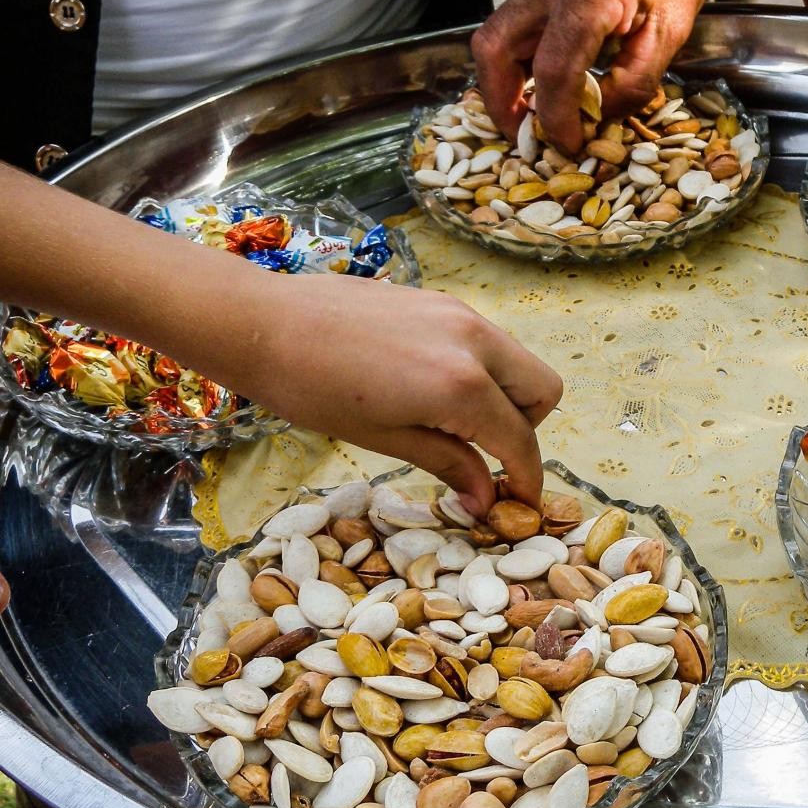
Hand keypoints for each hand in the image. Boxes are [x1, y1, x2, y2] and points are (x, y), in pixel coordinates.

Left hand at [210, 276, 564, 512]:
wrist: (264, 324)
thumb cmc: (313, 389)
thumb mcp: (384, 439)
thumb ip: (449, 463)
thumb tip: (487, 499)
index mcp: (461, 386)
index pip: (520, 440)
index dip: (526, 479)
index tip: (520, 506)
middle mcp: (474, 343)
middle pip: (543, 391)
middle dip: (527, 429)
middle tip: (486, 456)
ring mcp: (461, 314)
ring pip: (518, 361)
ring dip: (505, 398)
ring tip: (453, 423)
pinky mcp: (442, 301)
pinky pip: (486, 342)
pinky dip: (480, 371)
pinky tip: (429, 386)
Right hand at [472, 0, 755, 153]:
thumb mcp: (670, 31)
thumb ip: (635, 83)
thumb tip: (600, 119)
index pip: (553, 72)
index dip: (554, 118)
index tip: (565, 143)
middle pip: (494, 49)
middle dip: (499, 100)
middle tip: (520, 132)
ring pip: (499, 30)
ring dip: (512, 73)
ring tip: (536, 103)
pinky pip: (518, 10)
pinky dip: (527, 42)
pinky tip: (555, 54)